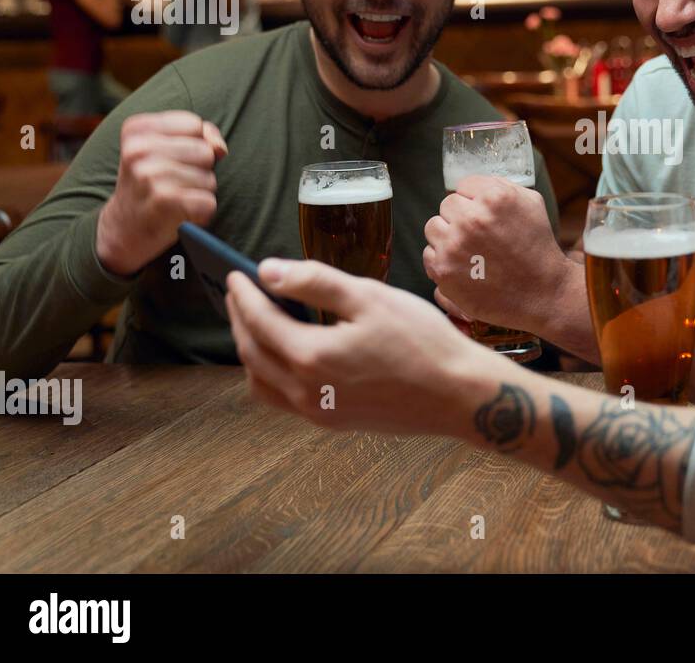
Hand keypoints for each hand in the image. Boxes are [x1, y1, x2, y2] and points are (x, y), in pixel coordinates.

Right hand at [96, 111, 226, 275]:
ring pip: (209, 178)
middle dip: (199, 170)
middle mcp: (139, 150)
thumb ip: (201, 135)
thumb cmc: (152, 183)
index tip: (171, 160)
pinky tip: (179, 214)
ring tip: (174, 198)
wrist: (123, 228)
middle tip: (172, 183)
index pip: (194, 124)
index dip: (194, 144)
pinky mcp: (164, 202)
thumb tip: (220, 149)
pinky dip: (201, 213)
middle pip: (205, 151)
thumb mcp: (165, 148)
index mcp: (137, 129)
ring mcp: (150, 176)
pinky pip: (209, 203)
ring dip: (199, 192)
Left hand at [226, 258, 499, 433]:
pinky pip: (284, 400)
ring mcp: (318, 413)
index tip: (235, 274)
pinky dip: (271, 375)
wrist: (459, 395)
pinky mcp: (334, 422)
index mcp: (311, 357)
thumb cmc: (422, 341)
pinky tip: (286, 356)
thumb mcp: (370, 297)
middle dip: (240, 321)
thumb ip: (314, 282)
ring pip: (262, 384)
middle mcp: (306, 392)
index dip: (243, 295)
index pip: (259, 321)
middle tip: (239, 294)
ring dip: (251, 352)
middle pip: (252, 354)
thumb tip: (268, 271)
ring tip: (256, 324)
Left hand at [423, 174, 569, 331]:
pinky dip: (443, 259)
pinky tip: (464, 266)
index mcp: (494, 198)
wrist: (541, 293)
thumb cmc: (536, 247)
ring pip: (433, 227)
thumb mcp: (531, 203)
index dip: (475, 201)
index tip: (486, 216)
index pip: (463, 186)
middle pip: (447, 205)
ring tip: (470, 250)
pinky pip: (429, 253)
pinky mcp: (443, 270)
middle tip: (479, 235)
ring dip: (447, 235)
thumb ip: (500, 185)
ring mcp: (454, 245)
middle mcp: (471, 219)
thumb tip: (473, 185)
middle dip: (461, 217)